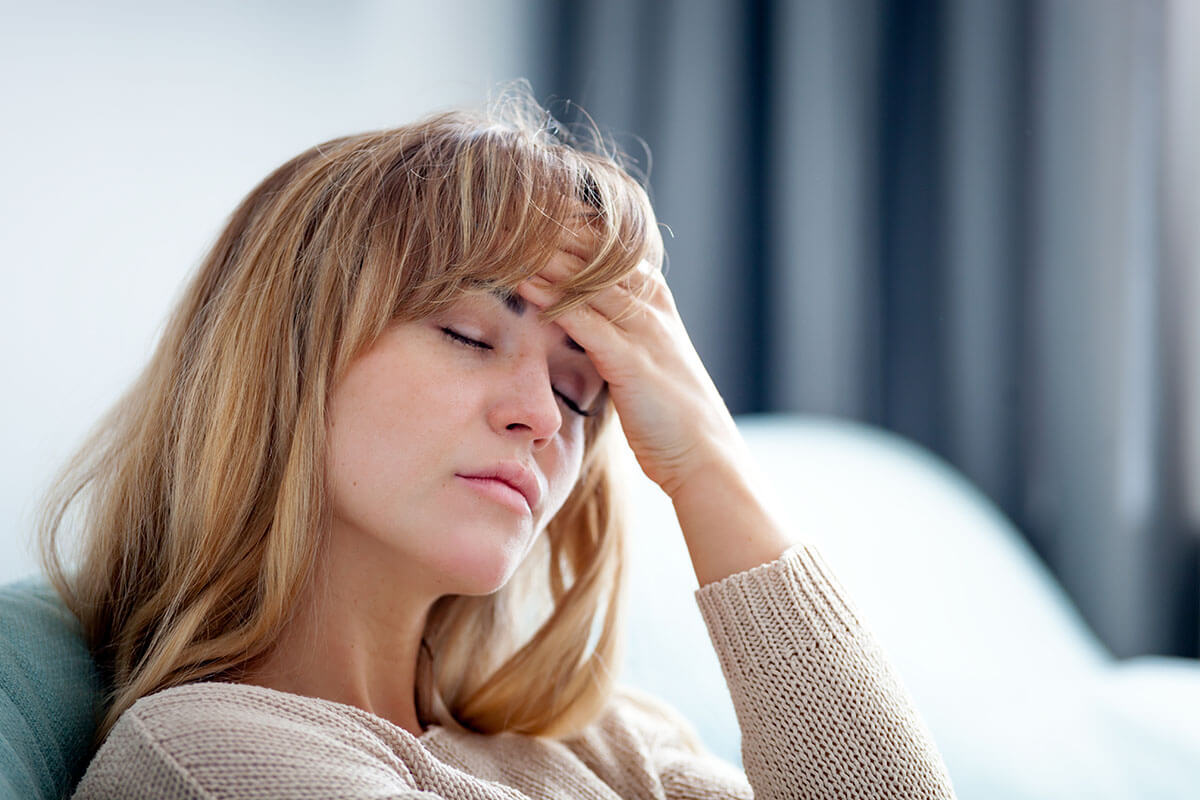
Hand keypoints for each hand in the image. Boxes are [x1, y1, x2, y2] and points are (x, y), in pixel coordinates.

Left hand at [514, 231, 741, 499]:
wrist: (704, 455)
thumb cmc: (670, 414)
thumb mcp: (646, 360)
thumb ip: (618, 333)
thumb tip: (578, 318)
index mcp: (656, 301)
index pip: (611, 247)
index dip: (571, 227)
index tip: (530, 212)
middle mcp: (652, 307)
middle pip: (598, 254)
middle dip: (553, 232)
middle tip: (507, 215)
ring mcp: (645, 332)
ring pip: (589, 281)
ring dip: (546, 258)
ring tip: (505, 239)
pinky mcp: (632, 362)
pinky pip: (587, 321)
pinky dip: (554, 301)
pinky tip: (525, 287)